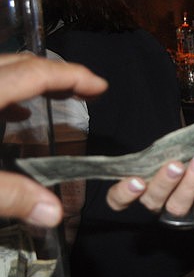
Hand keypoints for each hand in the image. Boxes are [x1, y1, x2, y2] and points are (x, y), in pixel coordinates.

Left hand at [0, 53, 105, 227]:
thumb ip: (12, 196)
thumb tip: (53, 214)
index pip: (37, 72)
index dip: (73, 76)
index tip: (100, 87)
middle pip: (21, 63)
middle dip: (56, 74)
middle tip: (84, 90)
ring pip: (2, 70)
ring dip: (29, 82)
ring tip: (53, 99)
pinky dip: (6, 93)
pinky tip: (11, 116)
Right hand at [106, 143, 193, 224]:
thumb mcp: (180, 146)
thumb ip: (169, 148)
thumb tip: (169, 144)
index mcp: (146, 187)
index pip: (120, 200)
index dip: (123, 194)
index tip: (136, 180)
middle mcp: (161, 204)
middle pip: (153, 200)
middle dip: (164, 182)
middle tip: (175, 165)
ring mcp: (185, 211)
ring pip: (180, 204)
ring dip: (191, 181)